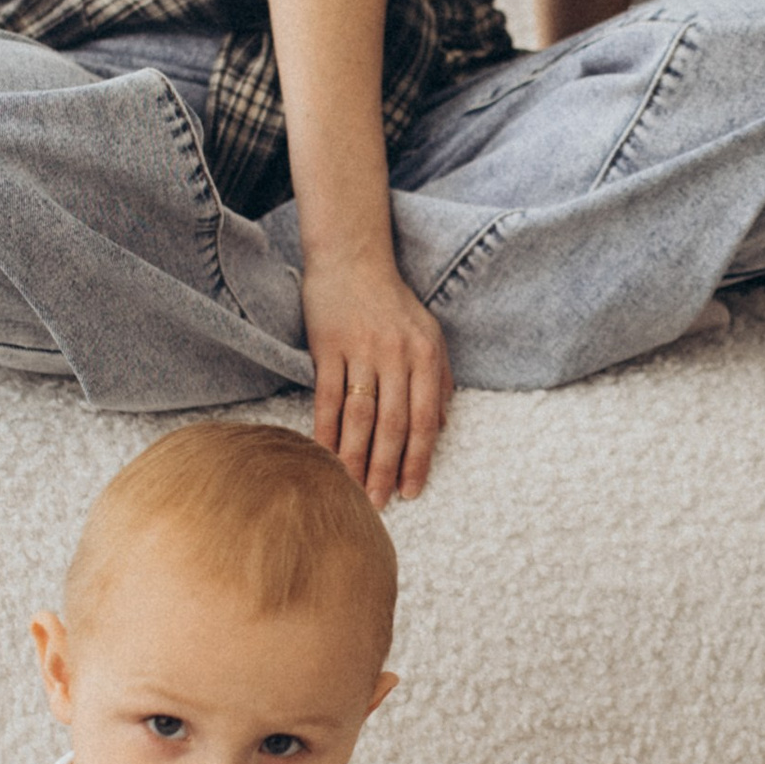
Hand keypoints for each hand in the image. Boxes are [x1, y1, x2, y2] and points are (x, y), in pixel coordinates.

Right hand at [299, 250, 452, 505]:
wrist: (353, 258)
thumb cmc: (394, 301)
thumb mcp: (430, 334)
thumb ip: (439, 378)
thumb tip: (442, 425)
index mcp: (426, 356)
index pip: (424, 419)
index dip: (418, 459)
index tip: (411, 492)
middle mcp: (397, 355)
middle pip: (392, 424)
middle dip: (385, 468)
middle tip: (376, 505)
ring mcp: (361, 351)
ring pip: (360, 416)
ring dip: (354, 457)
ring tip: (349, 488)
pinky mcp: (328, 346)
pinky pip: (327, 397)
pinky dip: (325, 429)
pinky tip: (322, 454)